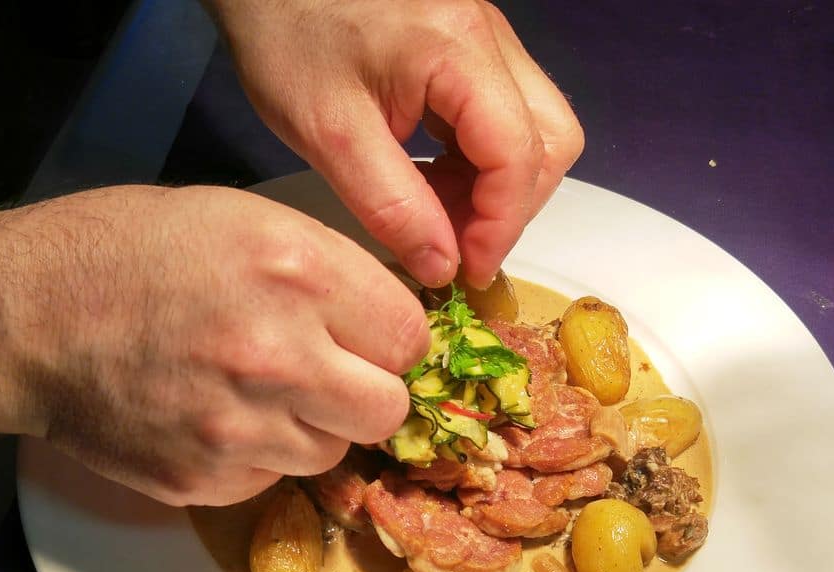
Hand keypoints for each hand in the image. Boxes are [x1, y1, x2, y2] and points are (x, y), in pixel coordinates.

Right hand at [0, 186, 429, 505]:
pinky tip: (212, 414)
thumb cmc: (120, 251)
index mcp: (295, 270)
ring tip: (254, 389)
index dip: (388, 337)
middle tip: (326, 372)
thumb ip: (323, 269)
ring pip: (331, 451)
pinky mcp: (204, 479)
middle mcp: (278, 354)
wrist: (22, 317)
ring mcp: (240, 426)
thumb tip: (383, 316)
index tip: (365, 337)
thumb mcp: (236, 219)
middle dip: (365, 391)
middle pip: (386, 408)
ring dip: (310, 426)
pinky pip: (271, 479)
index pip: (409, 335)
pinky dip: (256, 456)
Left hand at [209, 0, 583, 288]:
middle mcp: (489, 38)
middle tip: (452, 248)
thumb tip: (443, 266)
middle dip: (508, 207)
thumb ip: (392, 206)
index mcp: (460, 52)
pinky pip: (499, 115)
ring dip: (495, 187)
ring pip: (531, 129)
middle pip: (547, 140)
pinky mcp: (464, 48)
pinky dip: (477, 162)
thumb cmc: (286, 39)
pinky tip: (429, 183)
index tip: (464, 272)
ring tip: (434, 218)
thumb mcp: (330, 136)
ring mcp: (482, 39)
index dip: (500, 225)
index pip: (520, 155)